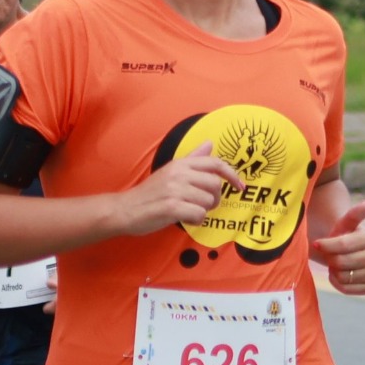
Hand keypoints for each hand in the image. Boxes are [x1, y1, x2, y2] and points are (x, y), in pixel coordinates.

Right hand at [116, 142, 240, 235]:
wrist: (124, 209)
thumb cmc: (149, 194)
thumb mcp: (170, 171)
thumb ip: (192, 159)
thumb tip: (209, 143)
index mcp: (180, 164)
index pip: (215, 164)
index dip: (232, 175)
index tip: (240, 186)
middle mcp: (179, 174)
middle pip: (215, 185)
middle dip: (215, 199)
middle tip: (204, 205)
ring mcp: (175, 190)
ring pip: (208, 202)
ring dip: (203, 211)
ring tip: (189, 212)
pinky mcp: (171, 207)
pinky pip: (199, 215)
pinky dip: (195, 220)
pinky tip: (184, 219)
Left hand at [310, 201, 364, 294]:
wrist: (349, 252)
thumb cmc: (343, 236)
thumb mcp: (344, 224)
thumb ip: (352, 216)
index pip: (341, 245)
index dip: (325, 246)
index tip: (316, 243)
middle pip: (340, 263)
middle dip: (330, 259)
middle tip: (332, 255)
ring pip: (342, 277)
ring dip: (334, 272)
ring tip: (338, 263)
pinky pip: (347, 289)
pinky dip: (338, 283)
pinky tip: (341, 274)